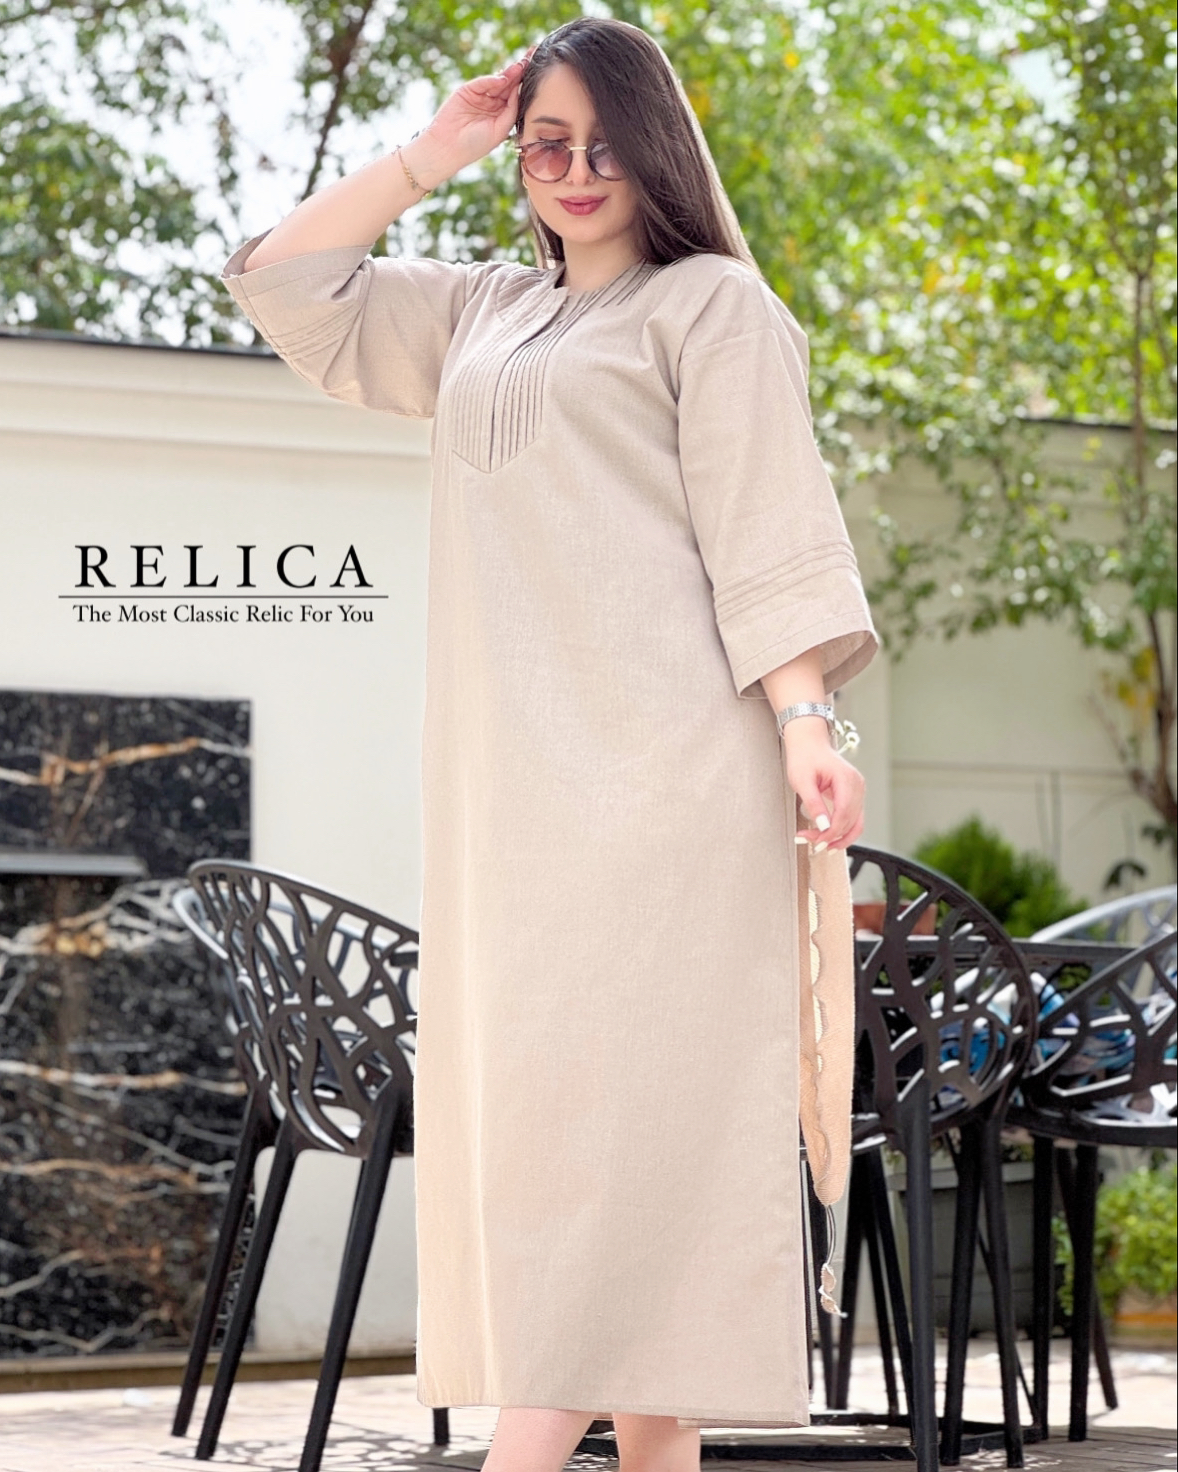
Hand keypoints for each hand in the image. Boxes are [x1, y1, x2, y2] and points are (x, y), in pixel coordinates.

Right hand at [412, 48, 535, 180]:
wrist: (448, 148)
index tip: (537, 72)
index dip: (526, 84)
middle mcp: (492, 104)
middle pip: (509, 84)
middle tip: (532, 56)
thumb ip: (511, 111)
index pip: (516, 96)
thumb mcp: (500, 130)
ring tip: (520, 65)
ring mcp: (480, 96)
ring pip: (497, 81)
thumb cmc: (475, 145)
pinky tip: (501, 79)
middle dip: (520, 71)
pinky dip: (491, 80)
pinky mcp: (467, 91)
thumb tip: (519, 90)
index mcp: (502, 115)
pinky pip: (482, 83)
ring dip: (509, 73)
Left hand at [782, 719, 864, 850]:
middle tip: (809, 841)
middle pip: (850, 821)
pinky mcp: (854, 795)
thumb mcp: (802, 781)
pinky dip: (842, 830)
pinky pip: (853, 818)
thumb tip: (823, 826)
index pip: (844, 814)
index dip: (831, 832)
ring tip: (819, 843)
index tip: (815, 840)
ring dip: (838, 837)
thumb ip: (814, 803)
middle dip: (831, 836)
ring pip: (855, 823)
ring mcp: (858, 791)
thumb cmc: (805, 757)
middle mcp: (857, 785)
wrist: (809, 744)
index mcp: (846, 779)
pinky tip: (830, 838)